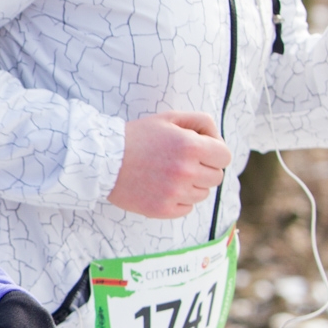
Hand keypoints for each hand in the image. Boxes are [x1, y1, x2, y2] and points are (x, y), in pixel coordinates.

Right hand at [107, 112, 230, 218]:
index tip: (200, 152)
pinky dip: (178, 200)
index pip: (225, 156)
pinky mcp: (162, 209)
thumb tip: (219, 140)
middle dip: (204, 169)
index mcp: (190, 146)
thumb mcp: (169, 118)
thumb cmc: (138, 136)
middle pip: (216, 177)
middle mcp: (186, 171)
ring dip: (191, 185)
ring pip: (202, 194)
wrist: (102, 159)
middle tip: (182, 163)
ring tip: (168, 175)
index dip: (215, 153)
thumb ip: (201, 122)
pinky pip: (186, 208)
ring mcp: (174, 193)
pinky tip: (161, 188)